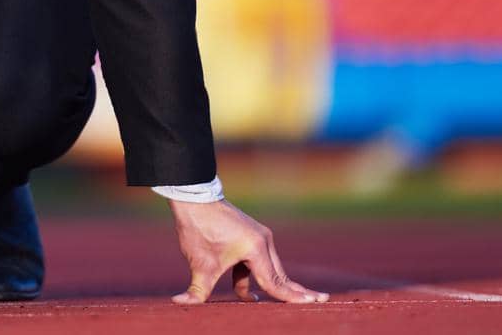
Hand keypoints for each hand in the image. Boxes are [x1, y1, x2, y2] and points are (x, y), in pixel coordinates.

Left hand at [167, 199, 326, 303]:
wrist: (193, 198)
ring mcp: (259, 236)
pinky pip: (257, 262)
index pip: (275, 281)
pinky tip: (247, 294)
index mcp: (255, 248)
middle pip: (280, 275)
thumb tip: (180, 302)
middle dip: (296, 291)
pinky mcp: (251, 235)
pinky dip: (252, 277)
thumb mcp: (199, 264)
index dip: (292, 297)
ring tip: (296, 299)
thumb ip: (197, 290)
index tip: (313, 303)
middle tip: (322, 300)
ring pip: (268, 269)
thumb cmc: (198, 229)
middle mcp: (263, 241)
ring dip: (270, 287)